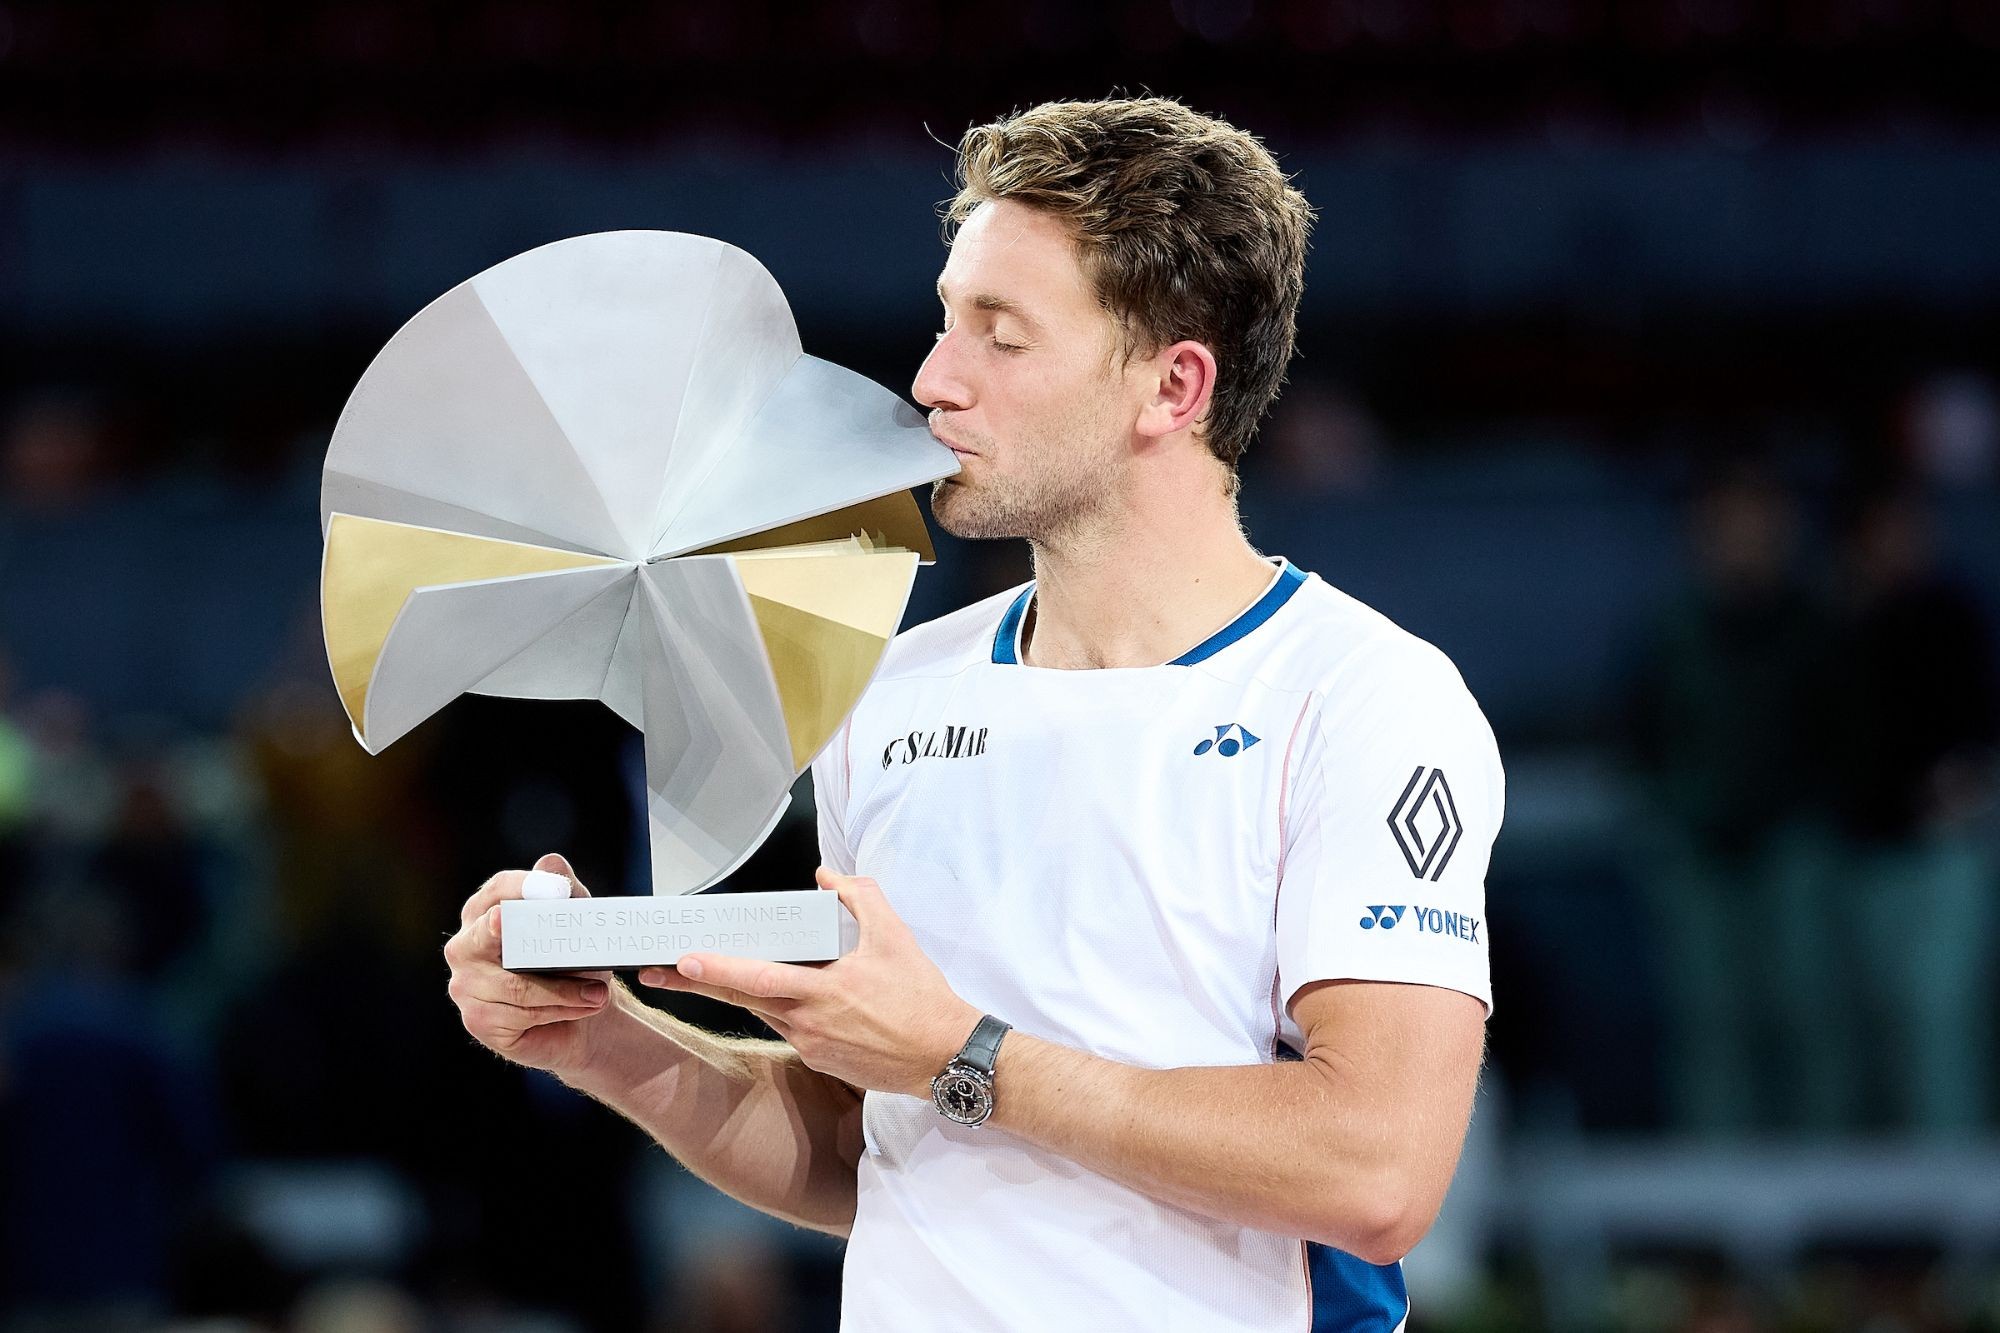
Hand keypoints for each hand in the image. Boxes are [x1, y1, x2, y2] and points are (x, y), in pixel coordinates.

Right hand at [444, 852, 616, 1076]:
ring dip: (566, 991)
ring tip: (599, 992)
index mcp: (484, 911)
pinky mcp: (477, 1020)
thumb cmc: (572, 962)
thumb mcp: (576, 923)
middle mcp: (465, 946)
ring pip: (517, 986)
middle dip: (525, 937)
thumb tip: (552, 863)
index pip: (499, 890)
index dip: (526, 887)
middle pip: (490, 935)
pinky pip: (522, 1015)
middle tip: (541, 936)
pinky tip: (581, 1008)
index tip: (558, 890)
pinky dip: (560, 1010)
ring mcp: (466, 985)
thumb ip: (567, 892)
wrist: (581, 1014)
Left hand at [638, 868, 981, 1098]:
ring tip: (703, 974)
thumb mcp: (896, 937)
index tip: (682, 959)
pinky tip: (790, 999)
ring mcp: (812, 1046)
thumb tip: (827, 876)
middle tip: (655, 972)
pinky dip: (782, 1010)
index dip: (717, 968)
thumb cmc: (922, 998)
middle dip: (695, 984)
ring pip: (766, 1013)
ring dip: (737, 995)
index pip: (759, 978)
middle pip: (742, 999)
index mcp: (825, 989)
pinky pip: (790, 1030)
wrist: (946, 1057)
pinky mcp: (821, 1061)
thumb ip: (860, 897)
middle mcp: (810, 1022)